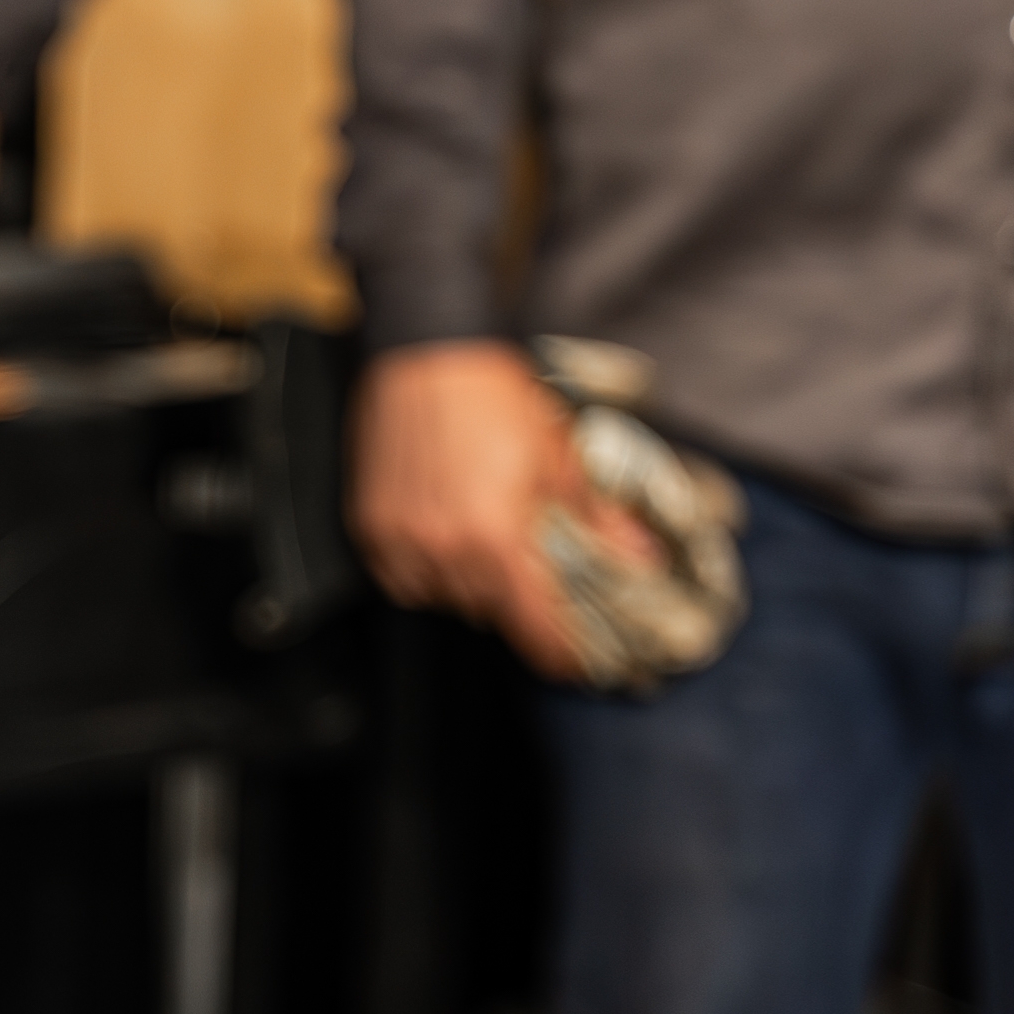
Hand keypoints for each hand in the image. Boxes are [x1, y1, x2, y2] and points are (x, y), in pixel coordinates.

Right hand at [347, 343, 659, 682]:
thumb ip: (599, 520)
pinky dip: (428, 569)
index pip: (535, 629)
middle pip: (491, 614)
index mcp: (498, 540)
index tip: (583, 663)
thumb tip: (643, 558)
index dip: (563, 654)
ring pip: (446, 598)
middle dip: (519, 601)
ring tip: (487, 539)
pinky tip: (445, 535)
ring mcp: (401, 543)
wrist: (426, 350)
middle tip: (536, 571)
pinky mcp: (370, 527)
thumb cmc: (496, 398)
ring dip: (473, 585)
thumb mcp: (560, 457)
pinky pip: (403, 577)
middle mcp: (445, 551)